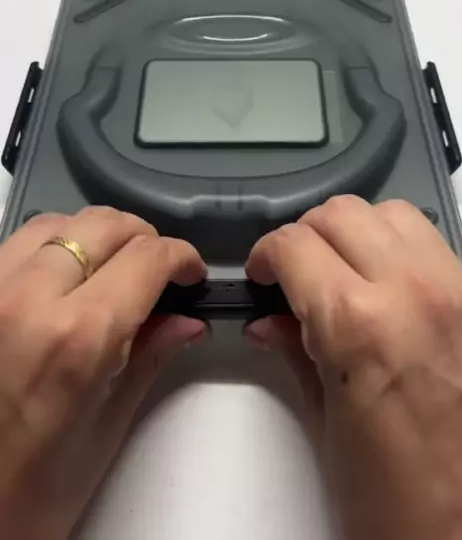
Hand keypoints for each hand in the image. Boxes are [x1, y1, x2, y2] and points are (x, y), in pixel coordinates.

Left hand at [0, 207, 207, 539]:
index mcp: (77, 338)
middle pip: (103, 224)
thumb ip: (148, 359)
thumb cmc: (25, 494)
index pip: (147, 258)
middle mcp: (28, 299)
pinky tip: (64, 277)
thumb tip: (186, 320)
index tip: (190, 272)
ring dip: (94, 234)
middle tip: (159, 269)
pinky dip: (51, 246)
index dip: (181, 257)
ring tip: (112, 267)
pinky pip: (17, 244)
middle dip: (143, 238)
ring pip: (57, 222)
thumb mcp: (103, 431)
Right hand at [246, 196, 461, 539]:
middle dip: (305, 236)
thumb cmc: (407, 509)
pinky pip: (434, 247)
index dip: (266, 255)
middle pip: (341, 213)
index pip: (294, 244)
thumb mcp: (328, 429)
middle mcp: (414, 294)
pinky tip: (387, 289)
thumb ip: (296, 354)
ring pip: (393, 213)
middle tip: (294, 274)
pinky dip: (401, 249)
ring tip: (342, 271)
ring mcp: (458, 294)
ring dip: (357, 231)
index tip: (262, 274)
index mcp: (360, 326)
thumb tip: (271, 321)